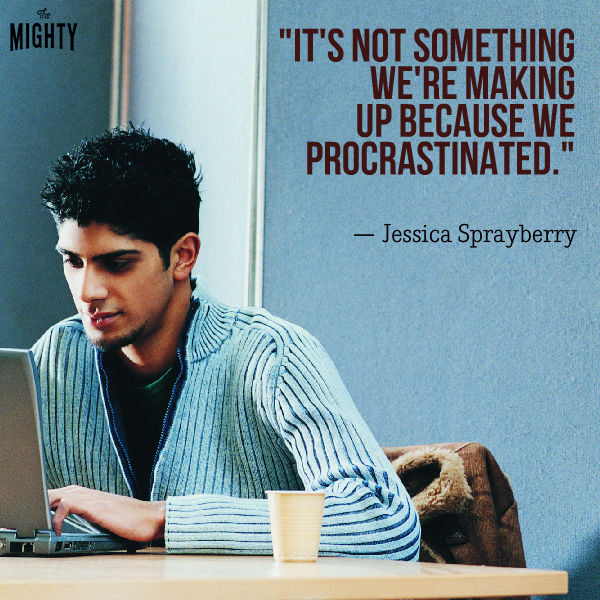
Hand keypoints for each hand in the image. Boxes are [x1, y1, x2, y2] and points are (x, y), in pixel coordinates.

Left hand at [48, 485, 165, 541]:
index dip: (50, 501)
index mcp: (94, 496)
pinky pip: (66, 504)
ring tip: (39, 521)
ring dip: (45, 506)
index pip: (65, 492)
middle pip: (57, 491)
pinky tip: (56, 529)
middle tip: (34, 518)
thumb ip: (96, 516)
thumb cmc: (136, 521)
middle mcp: (91, 494)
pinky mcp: (95, 506)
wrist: (153, 518)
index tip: (40, 513)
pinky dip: (56, 517)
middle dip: (42, 502)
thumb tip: (84, 524)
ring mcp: (93, 498)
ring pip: (58, 494)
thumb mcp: (111, 517)